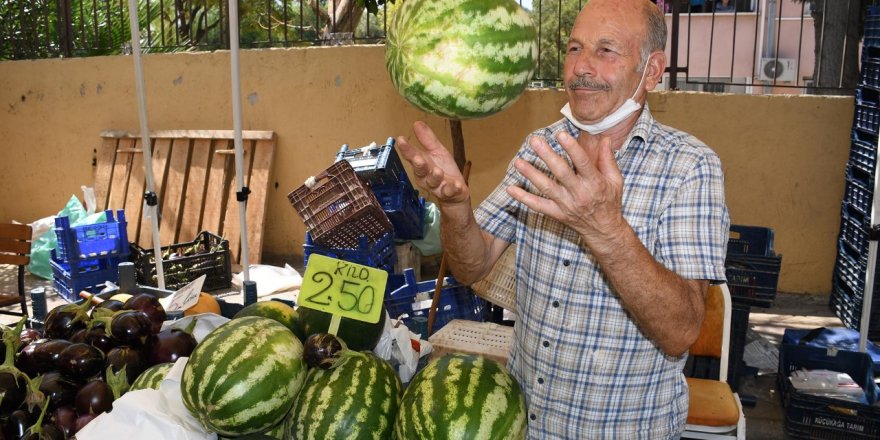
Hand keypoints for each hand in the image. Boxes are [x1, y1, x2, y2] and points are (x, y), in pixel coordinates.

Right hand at [396, 121, 468, 204]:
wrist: (455, 192)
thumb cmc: (443, 169)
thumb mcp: (437, 151)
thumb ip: (427, 139)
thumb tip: (416, 123)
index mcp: (421, 164)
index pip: (412, 155)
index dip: (406, 149)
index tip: (401, 139)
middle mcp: (425, 177)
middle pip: (420, 170)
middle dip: (419, 165)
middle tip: (418, 158)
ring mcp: (436, 186)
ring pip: (433, 181)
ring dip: (435, 176)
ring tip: (438, 171)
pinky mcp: (448, 193)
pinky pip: (449, 191)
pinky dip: (452, 188)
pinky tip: (457, 184)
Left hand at [506, 132, 625, 245]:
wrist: (603, 230)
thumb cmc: (609, 201)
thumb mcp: (615, 180)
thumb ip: (608, 159)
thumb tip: (604, 137)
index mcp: (595, 183)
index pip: (583, 163)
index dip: (571, 148)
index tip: (560, 135)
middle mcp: (579, 193)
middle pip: (561, 172)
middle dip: (547, 156)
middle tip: (534, 141)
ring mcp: (566, 205)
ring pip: (546, 188)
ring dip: (531, 174)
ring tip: (518, 162)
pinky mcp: (557, 214)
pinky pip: (538, 206)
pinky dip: (524, 198)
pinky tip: (511, 189)